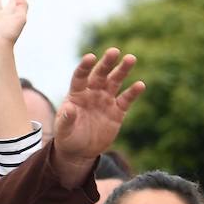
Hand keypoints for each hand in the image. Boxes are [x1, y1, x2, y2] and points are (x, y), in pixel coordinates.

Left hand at [54, 48, 145, 172]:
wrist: (80, 152)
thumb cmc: (68, 137)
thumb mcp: (63, 130)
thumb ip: (66, 119)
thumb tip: (69, 108)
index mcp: (77, 94)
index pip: (80, 77)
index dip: (85, 67)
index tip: (90, 57)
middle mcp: (92, 92)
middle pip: (100, 74)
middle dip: (107, 63)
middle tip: (114, 51)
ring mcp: (106, 100)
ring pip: (115, 81)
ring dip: (122, 70)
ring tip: (130, 59)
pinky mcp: (118, 111)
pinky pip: (126, 99)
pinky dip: (133, 92)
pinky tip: (140, 85)